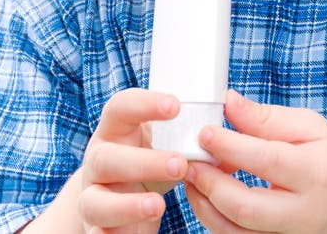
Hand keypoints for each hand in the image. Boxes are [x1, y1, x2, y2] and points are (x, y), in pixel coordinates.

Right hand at [79, 88, 188, 232]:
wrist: (117, 194)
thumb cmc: (149, 157)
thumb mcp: (164, 140)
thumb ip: (191, 136)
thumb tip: (234, 132)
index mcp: (116, 129)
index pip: (121, 107)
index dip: (144, 104)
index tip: (176, 105)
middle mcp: (98, 159)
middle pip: (107, 157)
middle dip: (143, 162)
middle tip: (180, 164)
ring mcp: (92, 194)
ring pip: (95, 201)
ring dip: (127, 205)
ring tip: (159, 206)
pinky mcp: (95, 225)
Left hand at [184, 90, 326, 233]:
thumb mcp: (309, 127)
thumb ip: (266, 117)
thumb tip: (228, 102)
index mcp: (316, 173)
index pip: (267, 160)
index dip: (230, 146)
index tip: (204, 132)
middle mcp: (302, 214)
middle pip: (246, 207)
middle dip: (210, 182)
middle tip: (188, 160)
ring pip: (235, 232)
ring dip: (204, 203)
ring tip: (192, 174)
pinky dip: (213, 217)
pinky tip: (205, 192)